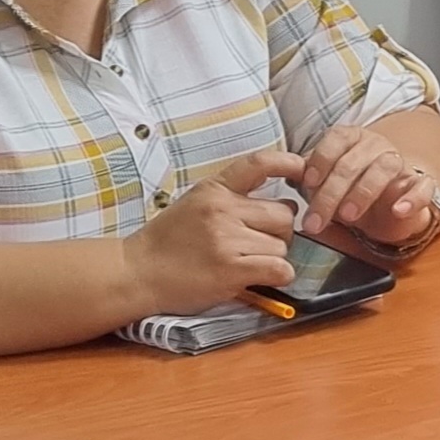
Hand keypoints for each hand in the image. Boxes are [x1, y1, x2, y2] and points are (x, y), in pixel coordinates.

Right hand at [121, 149, 301, 313]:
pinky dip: (278, 276)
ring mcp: (226, 240)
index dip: (287, 162)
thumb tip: (283, 204)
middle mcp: (222, 210)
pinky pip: (280, 269)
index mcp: (214, 190)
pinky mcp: (231, 270)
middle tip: (259, 243)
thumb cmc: (168, 242)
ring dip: (273, 257)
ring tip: (246, 263)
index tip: (303, 167)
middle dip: (280, 232)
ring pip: (282, 246)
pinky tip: (260, 277)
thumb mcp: (195, 204)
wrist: (136, 273)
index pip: (258, 164)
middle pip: (284, 215)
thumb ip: (232, 199)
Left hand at [294, 124, 439, 247]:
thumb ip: (308, 179)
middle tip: (315, 221)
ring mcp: (401, 163)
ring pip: (385, 168)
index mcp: (351, 138)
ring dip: (363, 192)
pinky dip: (413, 197)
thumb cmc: (352, 188)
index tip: (307, 183)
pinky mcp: (422, 184)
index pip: (336, 140)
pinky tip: (399, 210)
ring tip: (348, 216)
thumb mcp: (327, 182)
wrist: (392, 202)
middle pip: (352, 163)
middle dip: (330, 193)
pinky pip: (423, 185)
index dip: (320, 160)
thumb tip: (285, 176)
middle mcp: (376, 145)